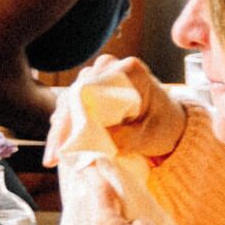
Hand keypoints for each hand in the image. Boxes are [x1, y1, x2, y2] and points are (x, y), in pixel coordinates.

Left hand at [57, 164, 177, 224]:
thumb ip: (141, 221)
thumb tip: (135, 221)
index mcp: (106, 222)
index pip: (98, 188)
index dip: (95, 171)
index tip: (91, 158)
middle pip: (98, 205)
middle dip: (101, 191)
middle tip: (103, 175)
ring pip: (103, 221)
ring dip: (109, 210)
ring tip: (118, 201)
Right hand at [65, 52, 188, 161]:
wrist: (171, 123)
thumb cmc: (164, 126)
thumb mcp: (147, 135)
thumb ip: (119, 137)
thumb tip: (88, 144)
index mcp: (128, 70)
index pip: (91, 91)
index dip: (73, 119)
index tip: (64, 146)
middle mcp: (110, 66)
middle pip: (76, 95)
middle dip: (63, 128)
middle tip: (53, 157)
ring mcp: (99, 76)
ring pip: (70, 100)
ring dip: (62, 128)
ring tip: (55, 156)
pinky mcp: (93, 89)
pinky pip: (73, 105)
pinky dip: (67, 125)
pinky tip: (61, 146)